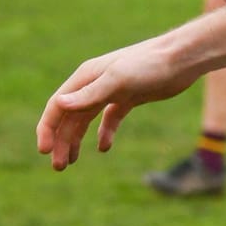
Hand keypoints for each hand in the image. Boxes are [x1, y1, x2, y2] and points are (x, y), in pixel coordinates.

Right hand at [36, 39, 197, 170]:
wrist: (181, 58)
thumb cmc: (149, 65)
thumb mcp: (117, 80)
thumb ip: (89, 94)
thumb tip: (59, 103)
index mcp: (86, 77)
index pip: (58, 105)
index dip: (48, 128)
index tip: (44, 151)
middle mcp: (94, 84)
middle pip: (69, 116)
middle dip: (61, 140)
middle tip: (58, 166)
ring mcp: (111, 91)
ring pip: (86, 119)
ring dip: (76, 140)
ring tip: (70, 162)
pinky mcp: (128, 97)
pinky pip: (110, 118)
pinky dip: (104, 133)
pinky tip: (104, 147)